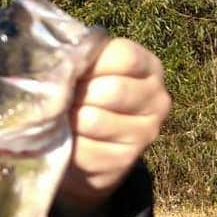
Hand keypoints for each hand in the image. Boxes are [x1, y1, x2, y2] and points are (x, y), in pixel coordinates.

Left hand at [56, 37, 170, 215]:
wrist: (88, 144)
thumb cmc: (86, 93)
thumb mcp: (90, 68)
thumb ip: (84, 57)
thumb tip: (60, 57)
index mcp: (149, 67)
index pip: (125, 57)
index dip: (90, 62)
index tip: (69, 68)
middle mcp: (157, 100)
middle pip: (113, 90)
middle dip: (77, 93)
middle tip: (59, 96)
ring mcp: (145, 133)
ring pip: (95, 120)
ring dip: (68, 118)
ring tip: (60, 114)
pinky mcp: (124, 160)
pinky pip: (86, 150)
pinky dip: (67, 143)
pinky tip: (63, 137)